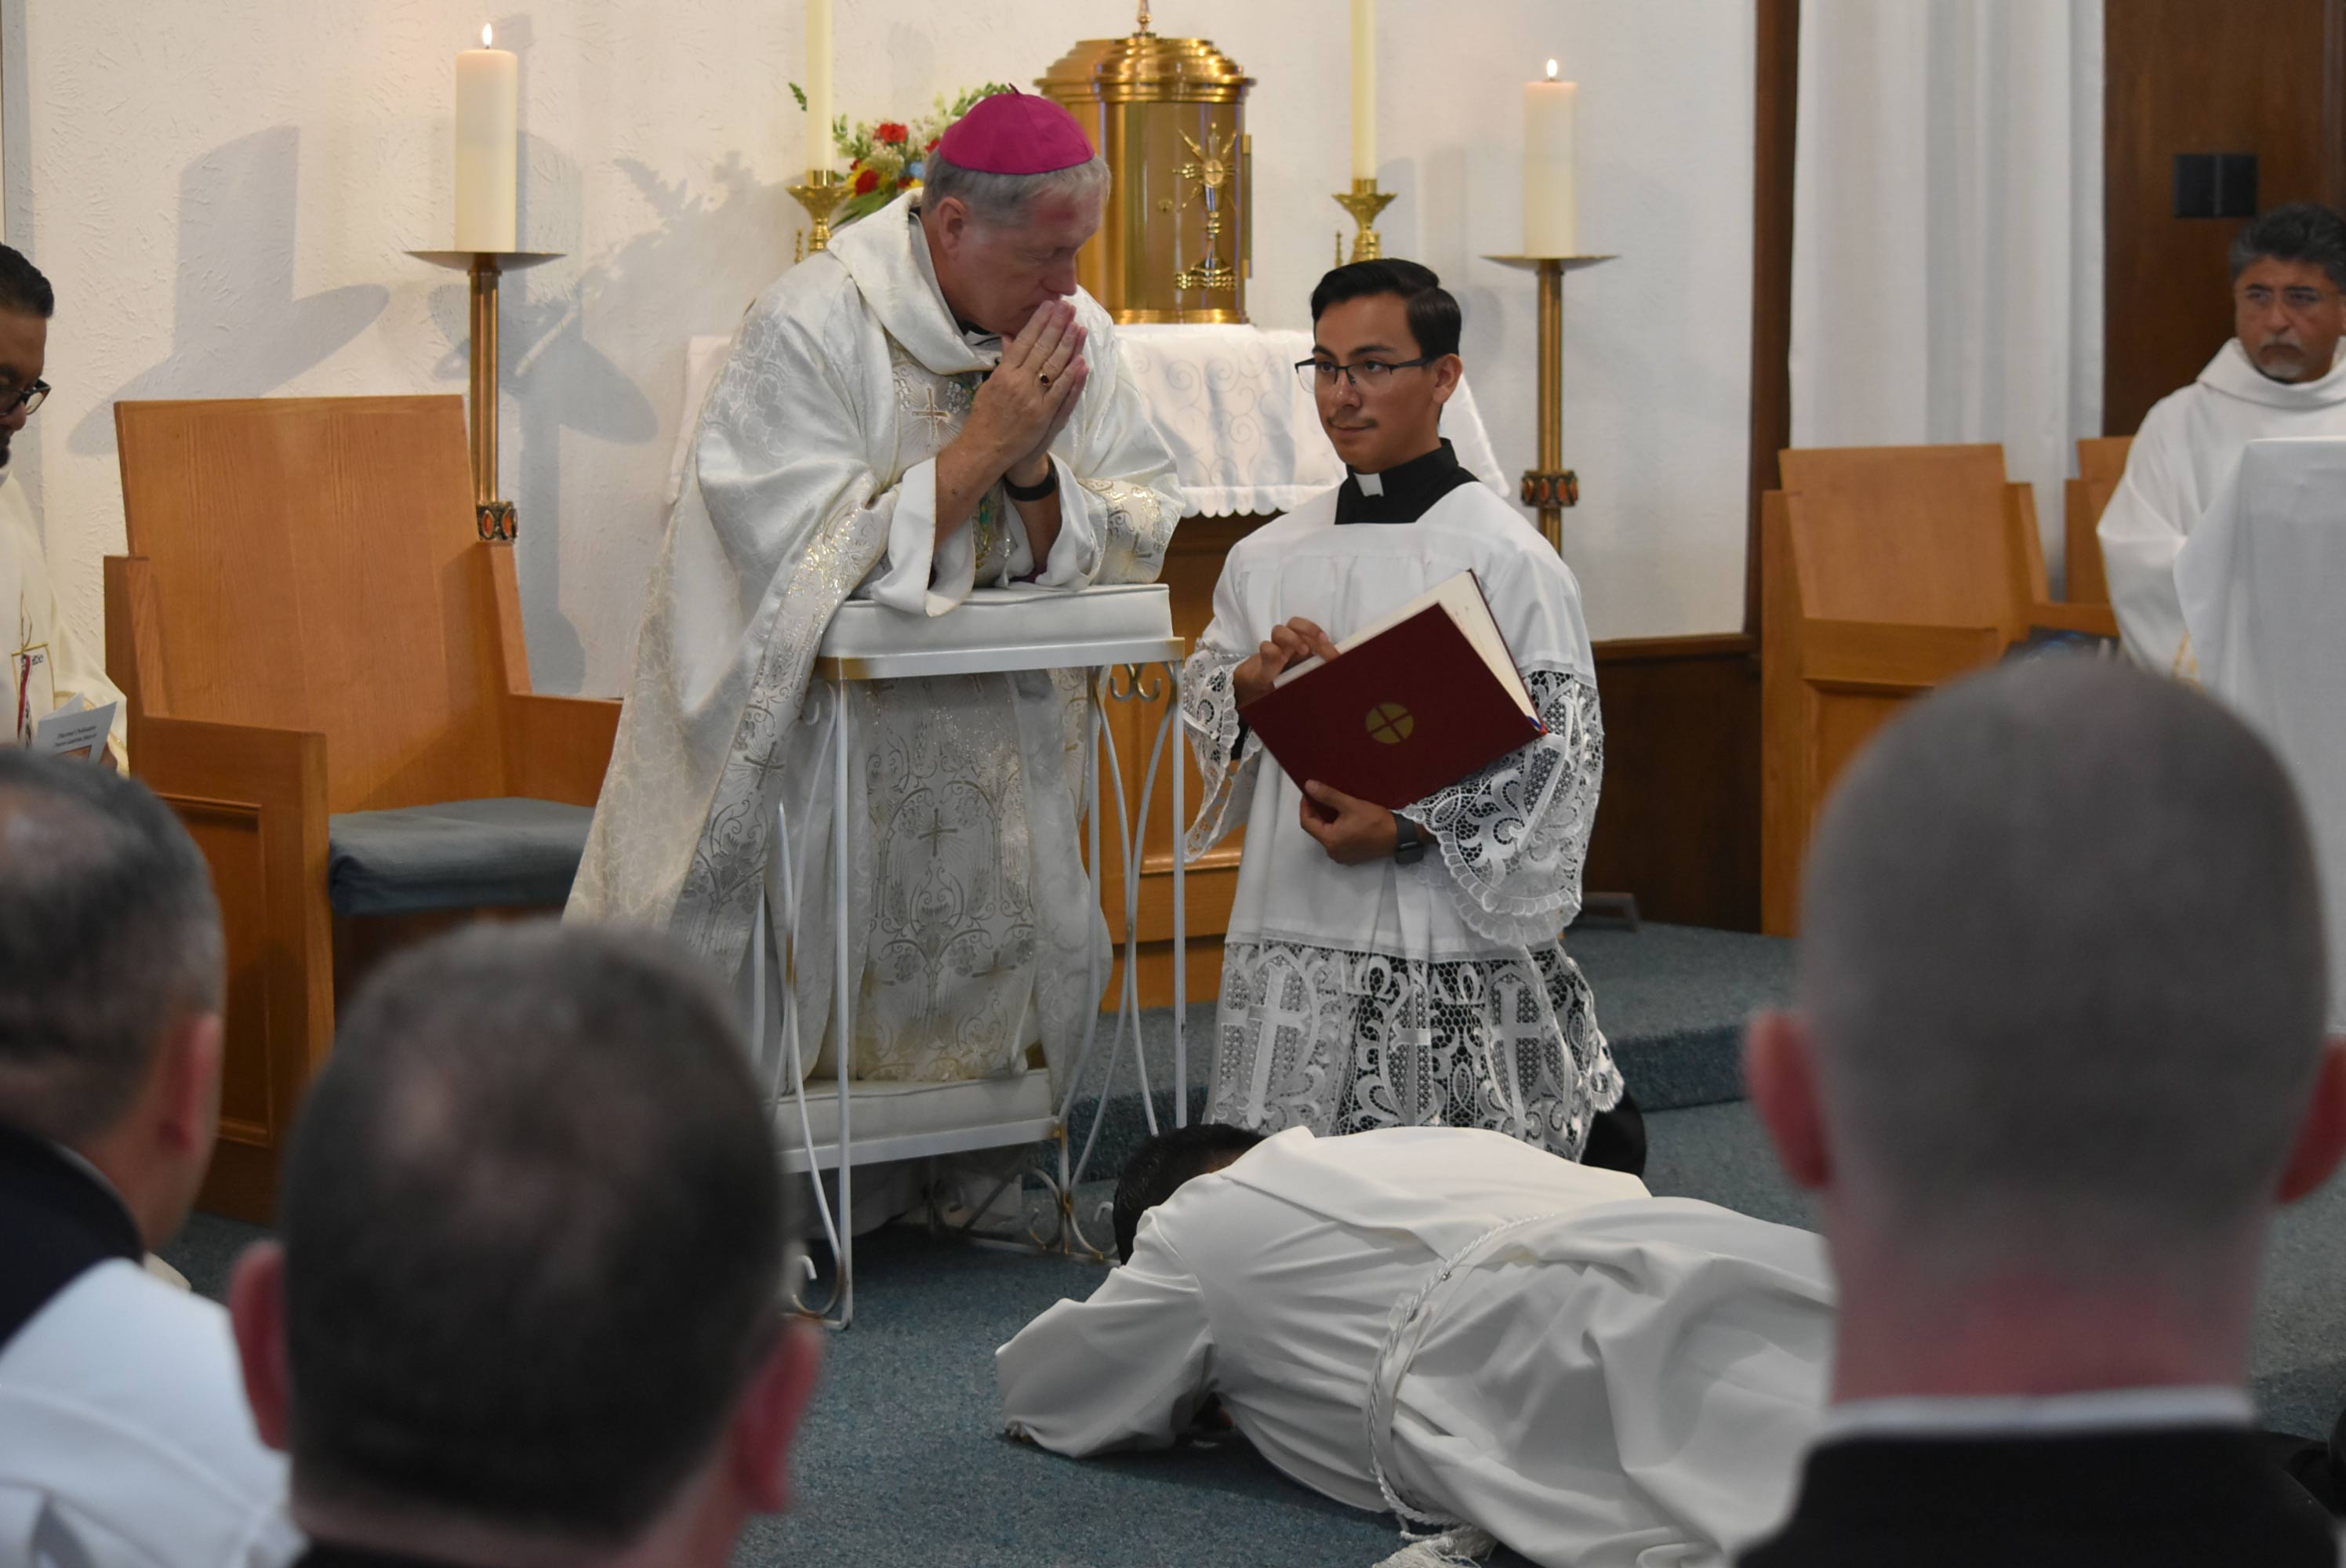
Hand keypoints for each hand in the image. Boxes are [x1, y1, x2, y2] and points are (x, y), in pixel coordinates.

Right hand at [960, 298, 1086, 484]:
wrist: (985, 448)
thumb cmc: (986, 416)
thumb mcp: (990, 384)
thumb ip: (1004, 360)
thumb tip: (1010, 337)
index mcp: (1004, 373)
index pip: (1025, 340)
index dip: (1039, 321)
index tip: (1049, 305)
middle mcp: (1018, 383)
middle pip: (1042, 348)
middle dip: (1056, 326)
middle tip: (1068, 307)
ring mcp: (1032, 399)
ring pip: (1054, 367)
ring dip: (1068, 345)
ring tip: (1078, 326)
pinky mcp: (1043, 416)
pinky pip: (1060, 393)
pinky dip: (1071, 376)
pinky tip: (1081, 361)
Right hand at [1232, 617, 1338, 706]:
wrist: (1258, 688)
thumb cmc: (1285, 679)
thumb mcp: (1305, 673)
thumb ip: (1319, 666)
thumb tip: (1342, 666)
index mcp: (1299, 644)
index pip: (1309, 630)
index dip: (1322, 636)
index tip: (1336, 652)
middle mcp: (1285, 643)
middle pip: (1295, 622)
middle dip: (1310, 629)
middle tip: (1323, 641)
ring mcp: (1273, 650)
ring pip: (1278, 630)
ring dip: (1293, 638)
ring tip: (1304, 651)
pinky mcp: (1262, 662)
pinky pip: (1265, 648)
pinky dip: (1273, 651)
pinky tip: (1281, 659)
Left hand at [1298, 779, 1399, 864]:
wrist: (1399, 835)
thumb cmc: (1375, 821)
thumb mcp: (1350, 805)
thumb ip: (1328, 795)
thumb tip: (1308, 786)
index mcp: (1330, 840)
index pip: (1307, 822)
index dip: (1305, 806)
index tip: (1308, 793)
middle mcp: (1333, 852)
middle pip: (1316, 829)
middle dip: (1316, 812)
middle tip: (1319, 796)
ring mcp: (1342, 855)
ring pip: (1326, 834)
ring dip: (1326, 820)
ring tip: (1330, 804)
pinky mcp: (1351, 855)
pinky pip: (1336, 840)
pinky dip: (1335, 828)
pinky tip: (1341, 817)